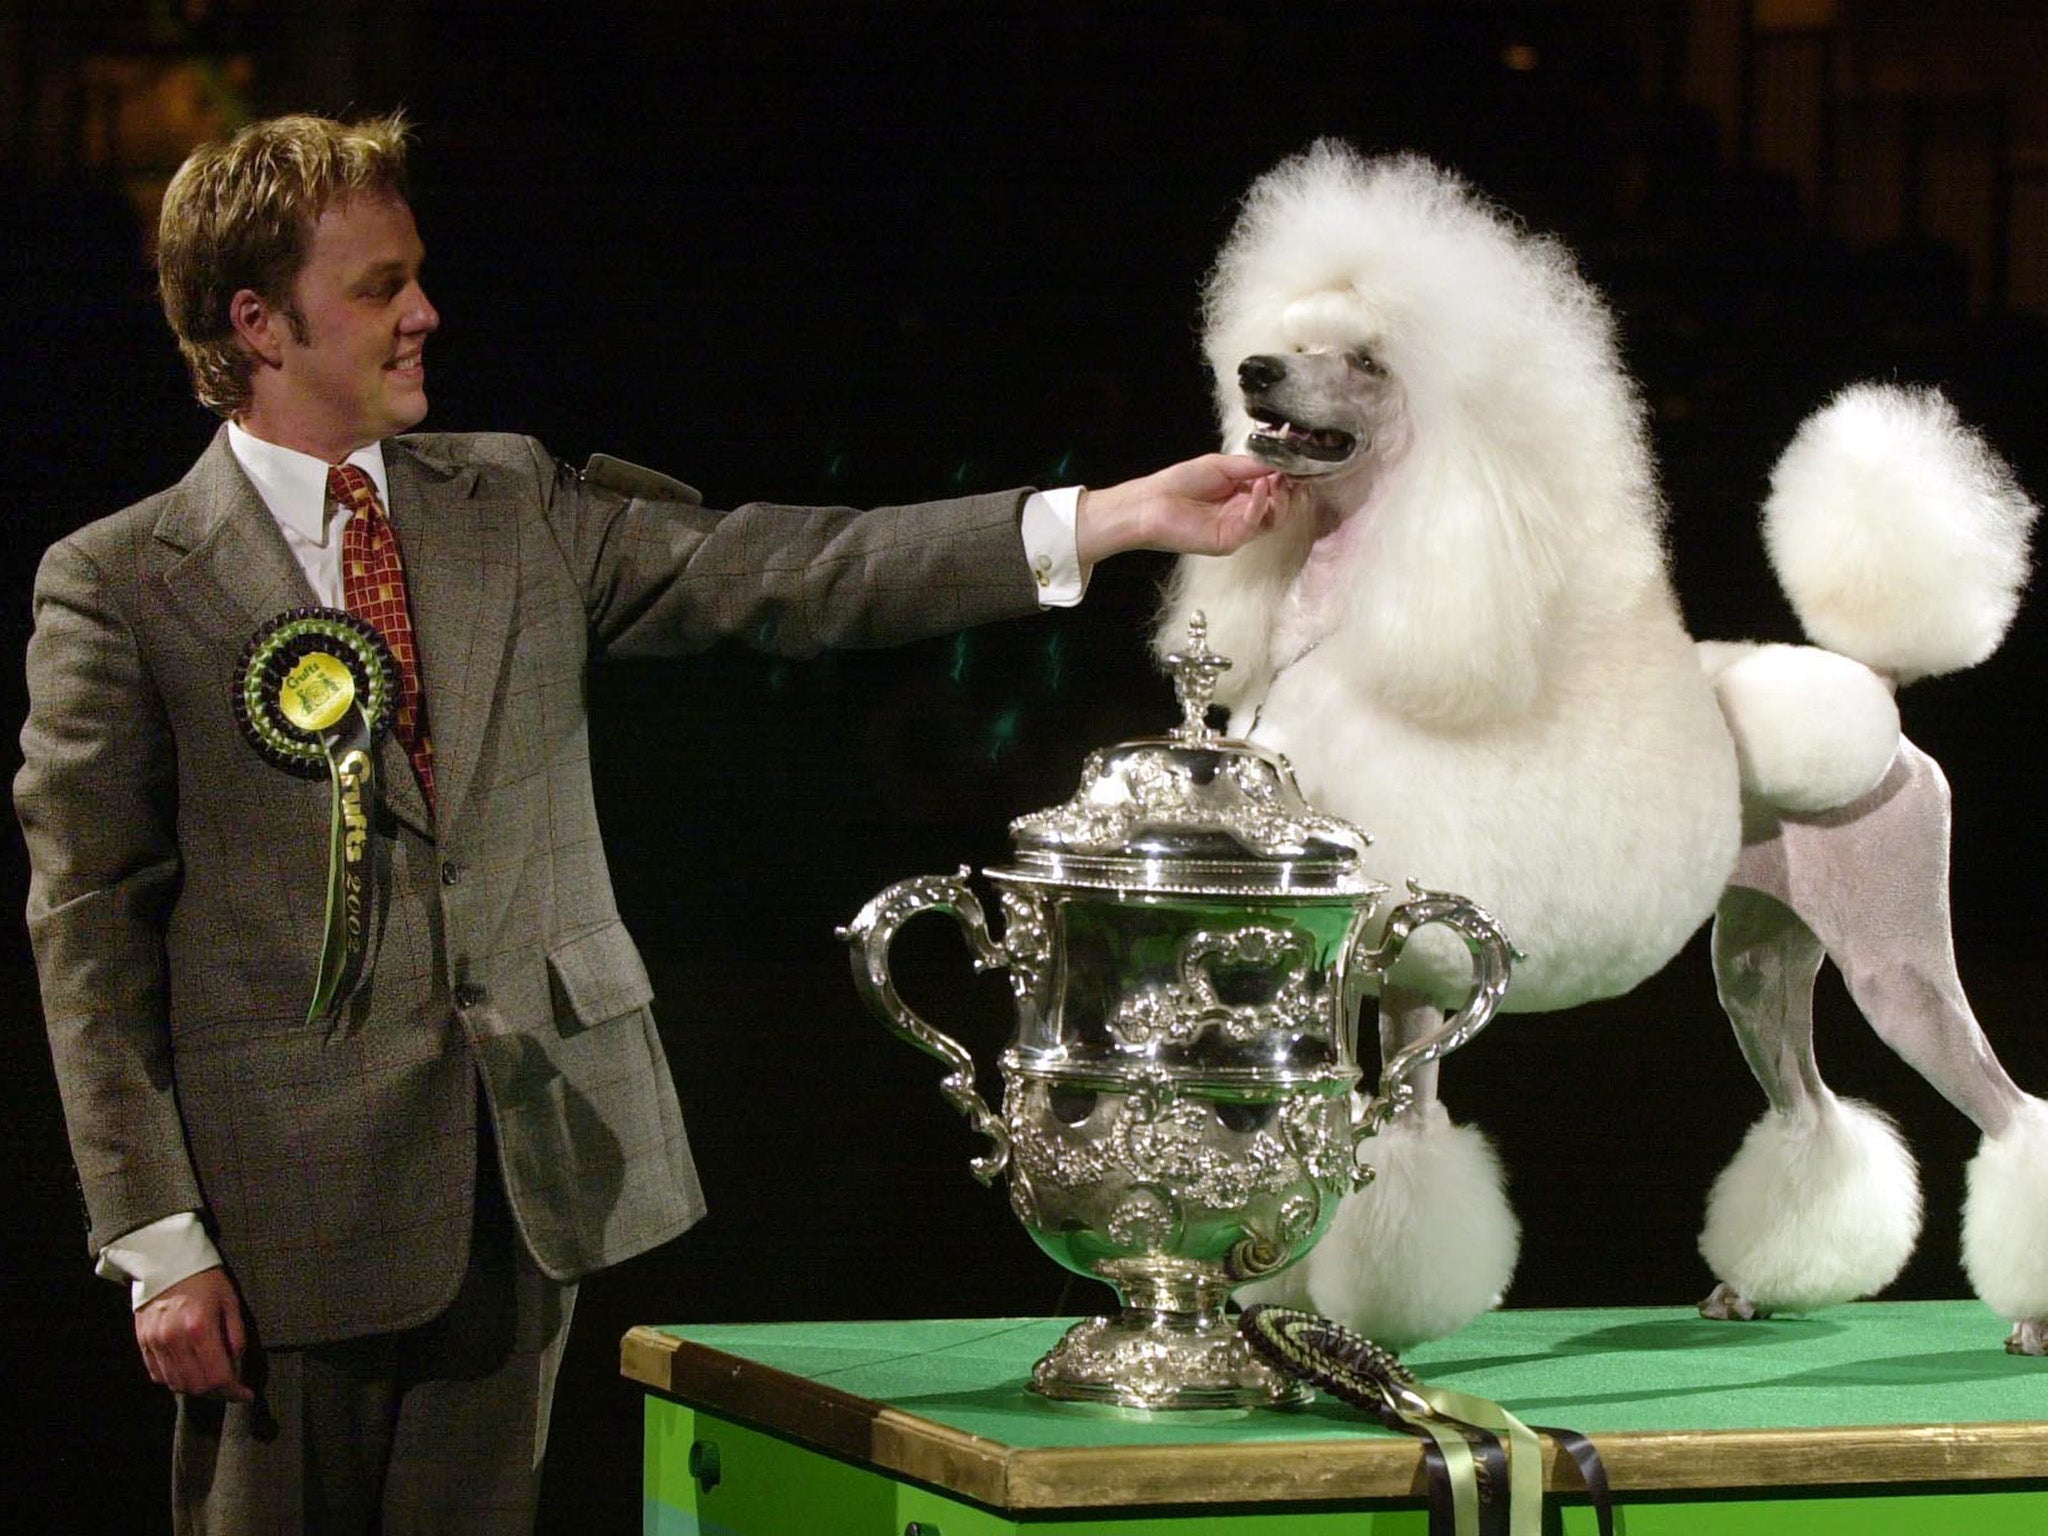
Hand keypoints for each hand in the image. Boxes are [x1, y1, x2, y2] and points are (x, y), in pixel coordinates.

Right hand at [135, 1266, 251, 1401]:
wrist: (165, 1261)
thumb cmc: (205, 1279)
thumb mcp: (230, 1301)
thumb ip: (235, 1335)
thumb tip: (237, 1366)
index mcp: (201, 1328)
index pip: (218, 1376)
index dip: (234, 1391)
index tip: (246, 1395)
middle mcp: (175, 1340)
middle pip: (197, 1386)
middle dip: (218, 1393)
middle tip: (231, 1387)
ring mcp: (156, 1343)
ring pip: (176, 1384)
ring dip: (197, 1389)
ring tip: (212, 1380)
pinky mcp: (142, 1343)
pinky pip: (158, 1375)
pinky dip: (175, 1380)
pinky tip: (189, 1371)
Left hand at [1075, 453, 1296, 566]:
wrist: (1151, 503)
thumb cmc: (1179, 482)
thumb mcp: (1220, 465)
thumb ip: (1250, 465)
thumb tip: (1281, 462)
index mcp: (1241, 496)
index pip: (1275, 491)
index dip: (1288, 479)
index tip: (1297, 464)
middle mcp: (1243, 514)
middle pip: (1280, 508)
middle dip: (1289, 490)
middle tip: (1290, 473)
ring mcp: (1238, 530)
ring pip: (1273, 520)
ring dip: (1280, 498)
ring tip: (1276, 479)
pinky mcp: (1229, 541)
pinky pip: (1253, 525)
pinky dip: (1259, 505)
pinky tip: (1258, 487)